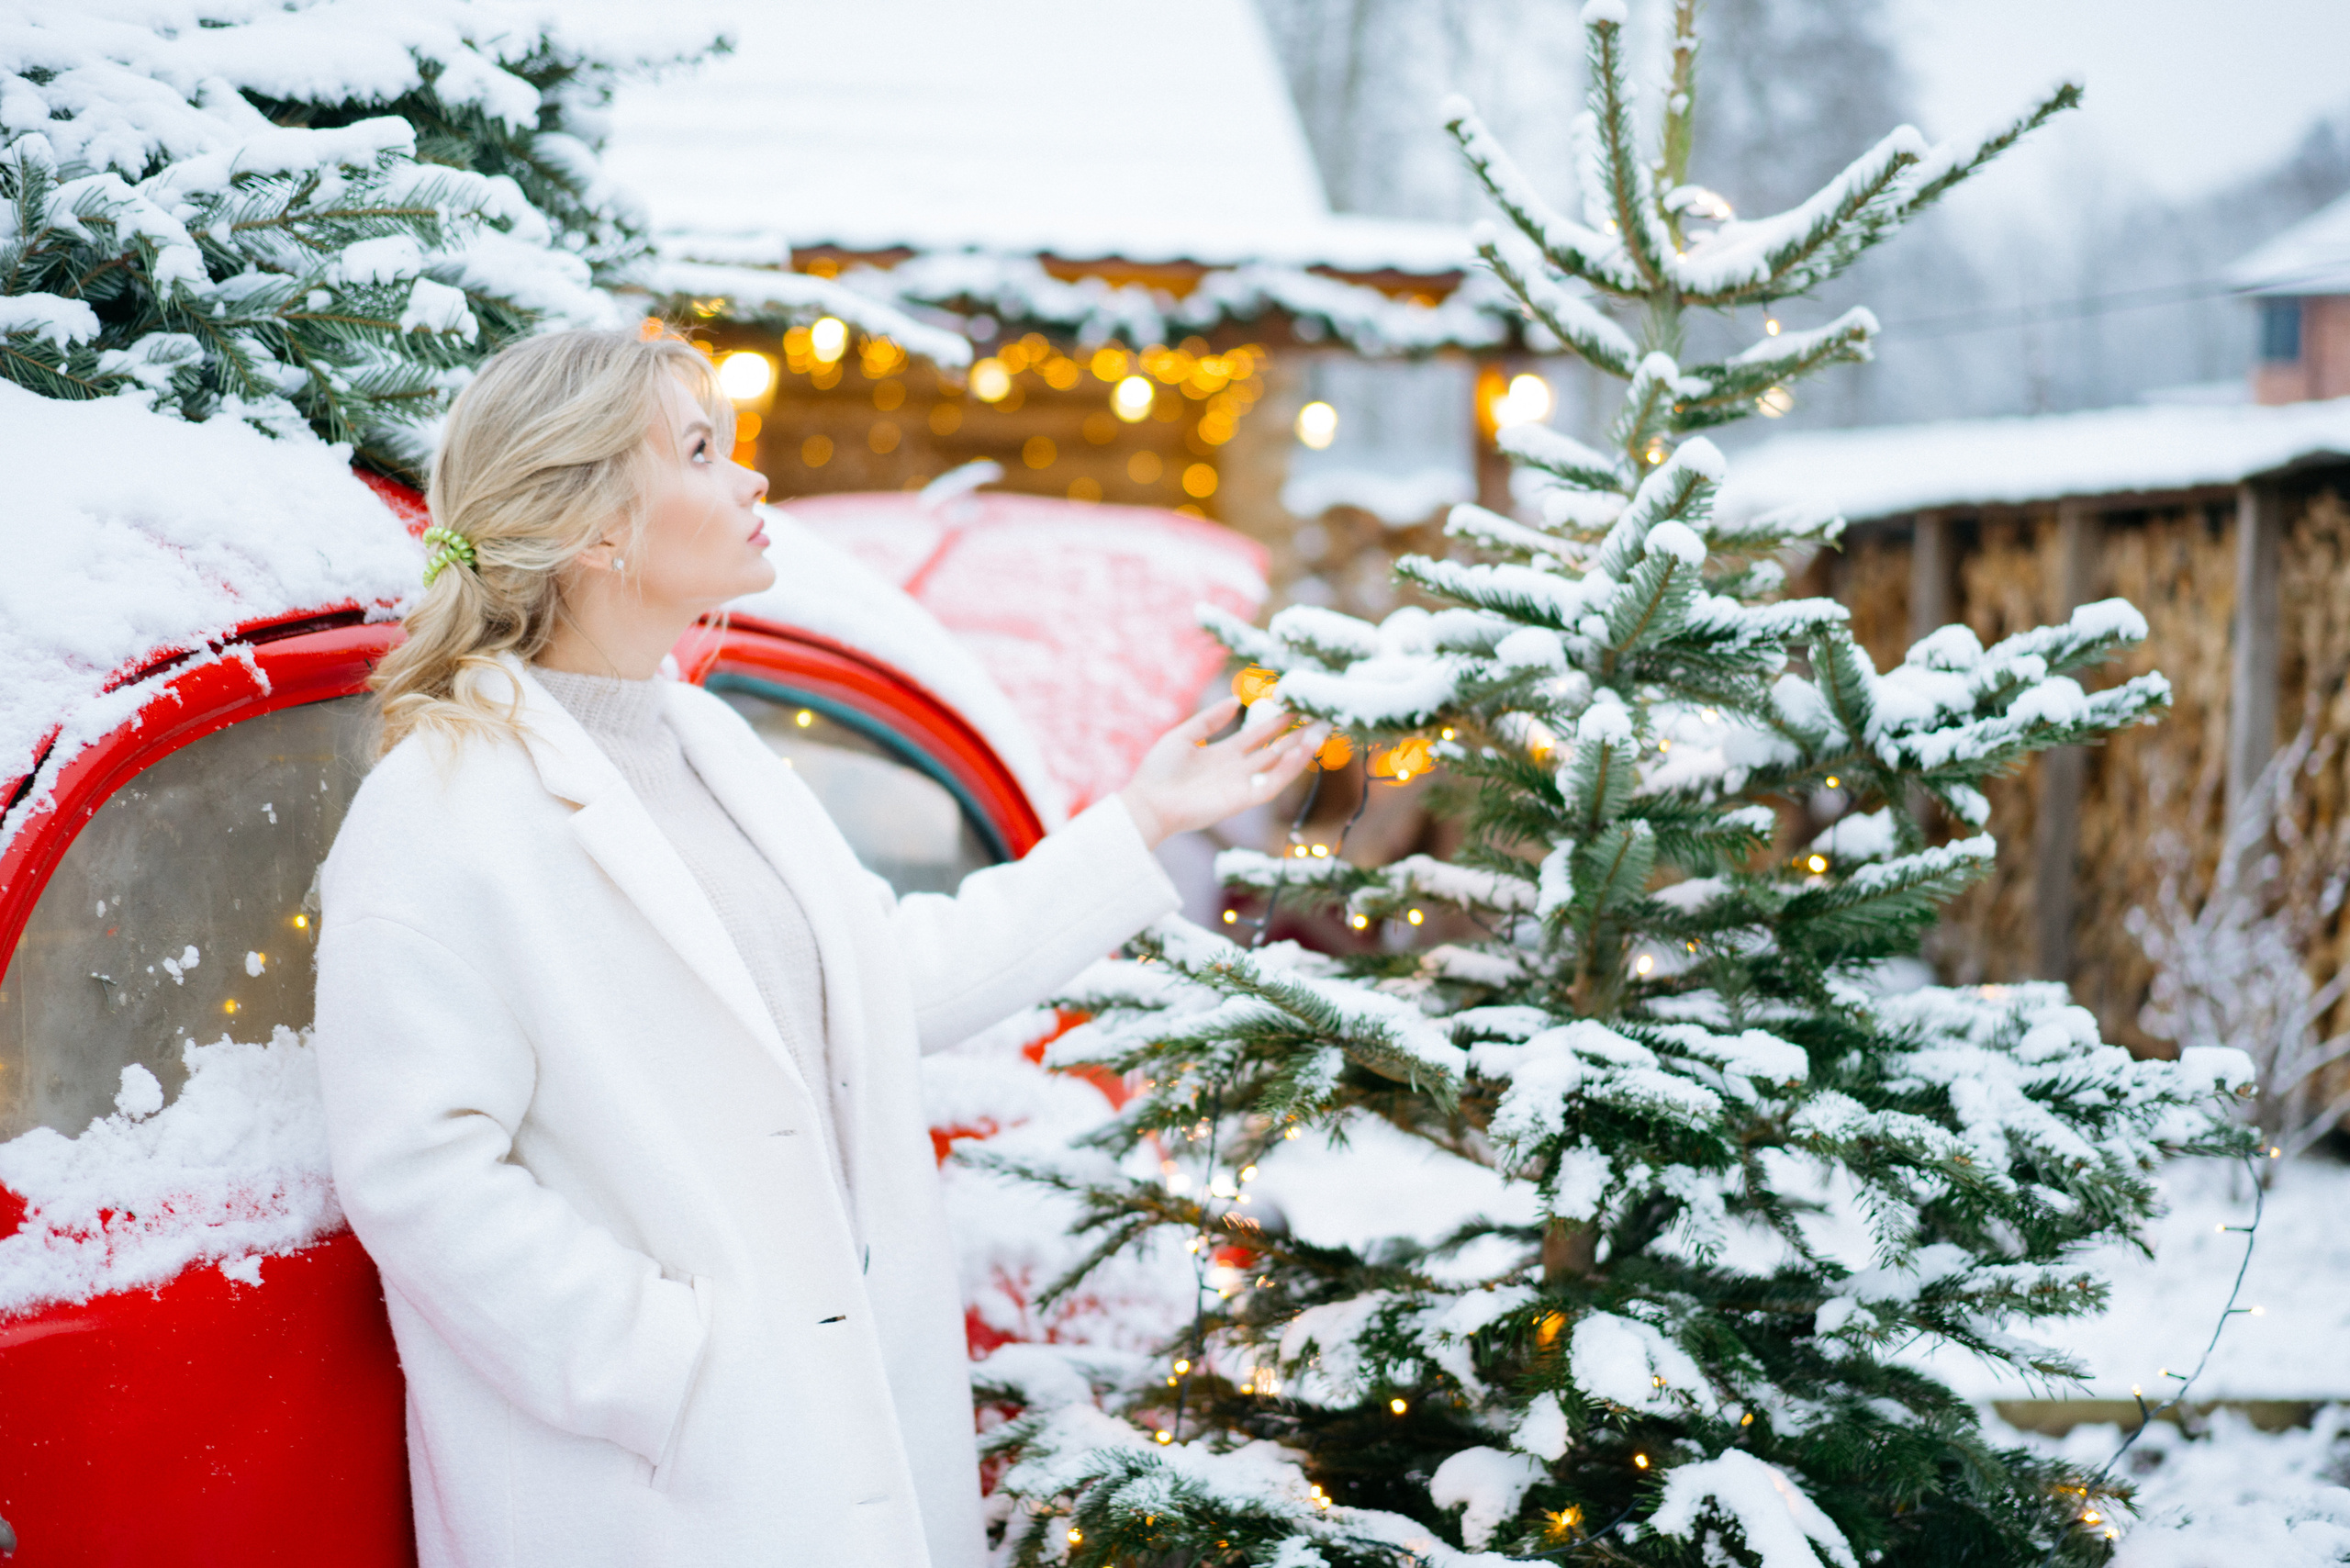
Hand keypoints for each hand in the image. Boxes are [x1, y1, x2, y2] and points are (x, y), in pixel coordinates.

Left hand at [1117, 696, 1330, 847]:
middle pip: (1274, 750)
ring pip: (1278, 767)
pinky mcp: (1241, 800)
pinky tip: (1301, 753)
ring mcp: (1241, 785)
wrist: (1147, 802)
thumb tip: (1235, 701)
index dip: (1276, 721)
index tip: (1295, 705)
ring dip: (1299, 751)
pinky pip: (1271, 785)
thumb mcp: (1183, 735)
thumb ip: (1209, 719)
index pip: (1258, 736)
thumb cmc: (1158, 772)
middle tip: (1320, 718)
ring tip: (1319, 733)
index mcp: (1223, 754)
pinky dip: (1288, 770)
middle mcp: (1236, 770)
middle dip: (1297, 735)